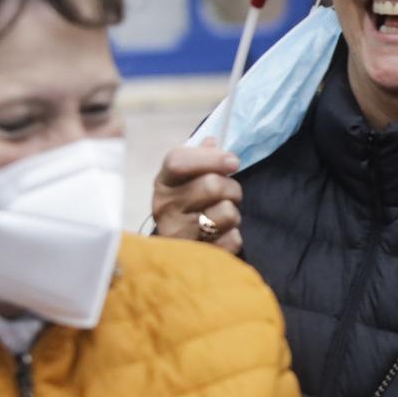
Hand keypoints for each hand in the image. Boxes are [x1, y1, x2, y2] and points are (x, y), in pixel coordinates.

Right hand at [151, 137, 243, 255]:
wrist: (180, 248)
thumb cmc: (190, 204)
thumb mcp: (190, 178)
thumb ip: (202, 157)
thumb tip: (212, 141)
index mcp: (164, 182)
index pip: (178, 161)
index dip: (211, 158)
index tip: (234, 162)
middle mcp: (164, 207)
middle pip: (212, 185)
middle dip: (232, 189)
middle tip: (230, 195)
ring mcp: (176, 233)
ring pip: (225, 213)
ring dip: (234, 214)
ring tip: (223, 216)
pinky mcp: (193, 255)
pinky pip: (232, 240)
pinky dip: (234, 236)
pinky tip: (221, 236)